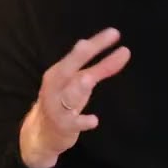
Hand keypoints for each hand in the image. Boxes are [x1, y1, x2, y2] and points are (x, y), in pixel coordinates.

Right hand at [20, 27, 130, 167]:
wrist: (43, 134)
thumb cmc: (64, 102)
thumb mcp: (82, 83)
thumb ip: (102, 68)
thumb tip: (124, 51)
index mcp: (60, 73)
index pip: (78, 55)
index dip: (95, 44)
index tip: (114, 33)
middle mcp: (55, 87)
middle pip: (65, 70)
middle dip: (77, 57)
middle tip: (86, 45)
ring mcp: (56, 107)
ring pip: (66, 96)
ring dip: (76, 88)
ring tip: (87, 80)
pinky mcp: (62, 126)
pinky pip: (72, 123)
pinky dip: (82, 122)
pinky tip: (93, 121)